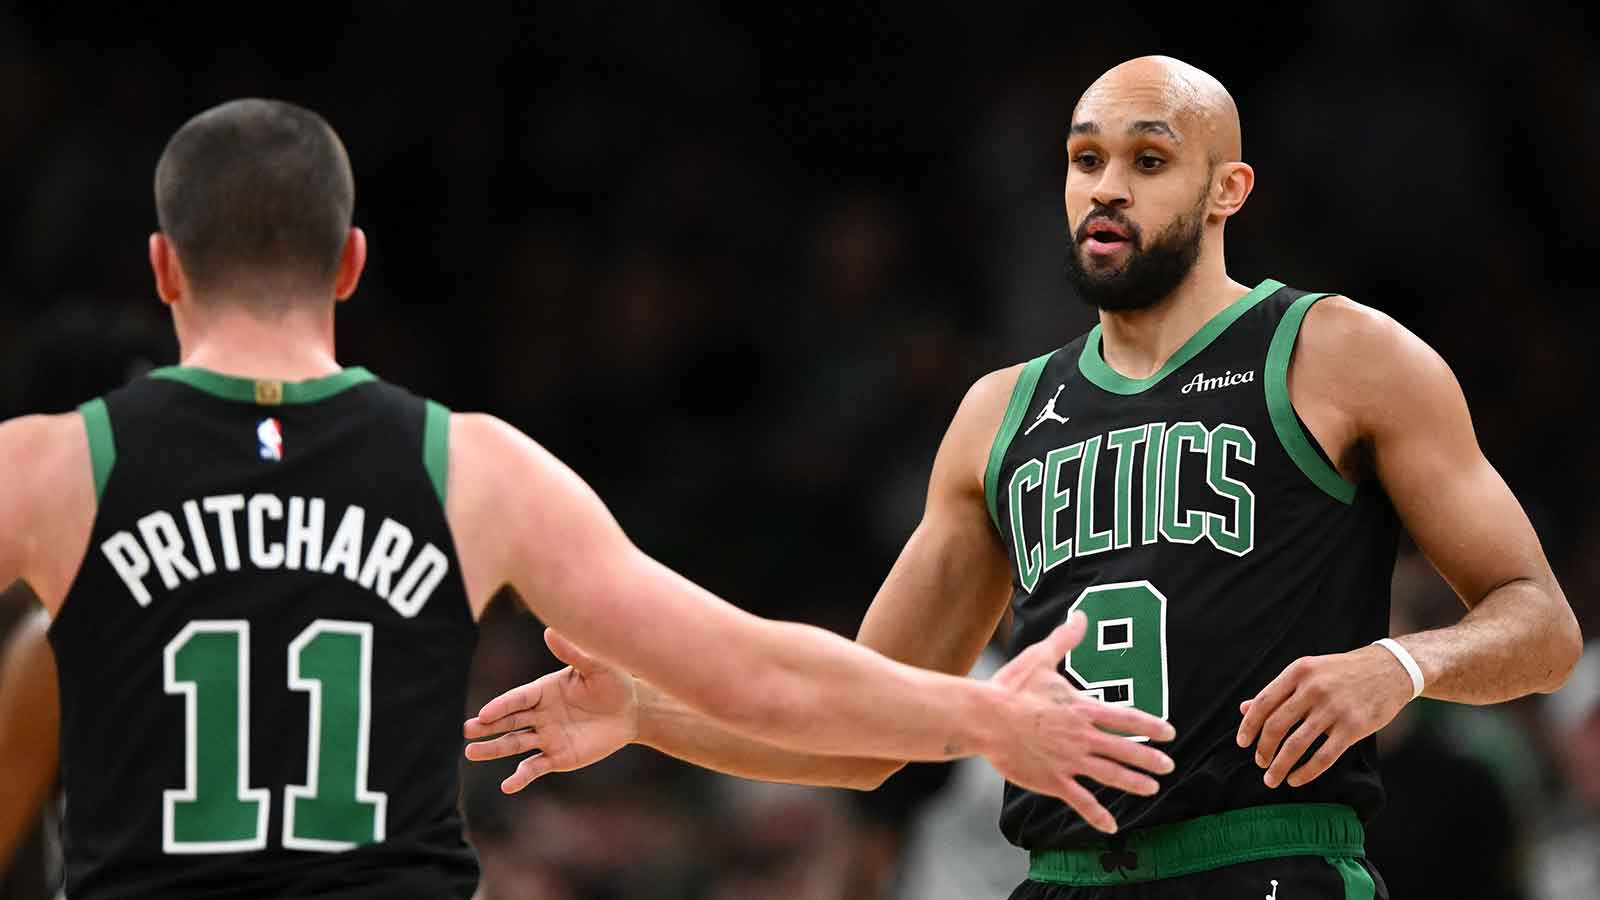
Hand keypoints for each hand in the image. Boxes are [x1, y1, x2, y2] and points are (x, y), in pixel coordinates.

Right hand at [463, 628, 638, 793]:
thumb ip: (573, 652)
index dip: (501, 706)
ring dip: (494, 749)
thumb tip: (550, 630)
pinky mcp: (558, 757)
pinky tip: (507, 786)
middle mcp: (540, 714)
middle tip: (467, 731)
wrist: (632, 711)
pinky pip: (535, 767)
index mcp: (544, 691)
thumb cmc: (614, 683)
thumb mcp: (597, 666)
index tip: (484, 713)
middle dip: (488, 726)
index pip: (518, 699)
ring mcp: (547, 737)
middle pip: (509, 721)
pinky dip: (521, 777)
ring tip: (471, 753)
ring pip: (515, 744)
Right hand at [984, 612, 1177, 833]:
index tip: (1170, 732)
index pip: (1126, 719)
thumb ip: (1065, 639)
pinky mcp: (1053, 780)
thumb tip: (1081, 615)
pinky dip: (1097, 815)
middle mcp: (1082, 737)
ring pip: (1110, 775)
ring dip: (1133, 782)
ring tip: (1152, 788)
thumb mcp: (1041, 658)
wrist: (985, 718)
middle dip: (1149, 758)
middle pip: (1125, 749)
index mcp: (1082, 709)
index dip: (1151, 725)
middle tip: (1169, 766)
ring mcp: (1069, 761)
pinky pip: (1081, 800)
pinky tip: (1112, 826)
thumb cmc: (1011, 687)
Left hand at [1236, 645, 1413, 789]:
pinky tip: (1296, 779)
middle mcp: (1313, 689)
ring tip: (1272, 778)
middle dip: (1263, 749)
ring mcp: (1333, 708)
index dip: (1249, 726)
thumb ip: (1278, 691)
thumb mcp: (1308, 672)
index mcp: (1298, 672)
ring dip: (1279, 766)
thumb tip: (1243, 709)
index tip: (1242, 743)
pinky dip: (1305, 772)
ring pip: (1296, 745)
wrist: (1389, 669)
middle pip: (1276, 726)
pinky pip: (1323, 757)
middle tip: (1260, 763)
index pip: (1263, 703)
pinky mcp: (1353, 727)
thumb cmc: (1342, 672)